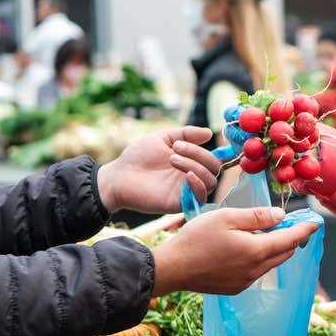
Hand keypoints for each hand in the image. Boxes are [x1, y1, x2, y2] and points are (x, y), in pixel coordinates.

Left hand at [97, 126, 220, 213]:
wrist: (119, 176)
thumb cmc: (138, 157)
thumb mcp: (163, 138)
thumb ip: (186, 134)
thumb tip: (209, 132)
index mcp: (191, 162)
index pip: (214, 158)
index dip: (217, 150)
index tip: (204, 138)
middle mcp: (192, 176)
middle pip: (214, 168)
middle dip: (199, 154)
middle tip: (176, 148)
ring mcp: (187, 190)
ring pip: (210, 181)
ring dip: (196, 166)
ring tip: (172, 159)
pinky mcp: (181, 203)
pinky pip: (201, 197)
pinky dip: (198, 184)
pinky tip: (186, 174)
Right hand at [151, 207, 318, 295]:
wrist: (172, 269)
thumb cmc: (197, 239)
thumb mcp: (227, 218)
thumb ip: (257, 217)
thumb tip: (280, 216)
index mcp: (257, 251)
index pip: (291, 239)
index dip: (305, 229)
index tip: (316, 222)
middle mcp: (256, 270)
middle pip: (285, 253)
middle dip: (292, 238)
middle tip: (291, 223)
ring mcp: (246, 281)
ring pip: (271, 263)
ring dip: (275, 248)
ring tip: (267, 232)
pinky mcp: (235, 288)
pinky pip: (257, 272)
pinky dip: (261, 259)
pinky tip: (248, 249)